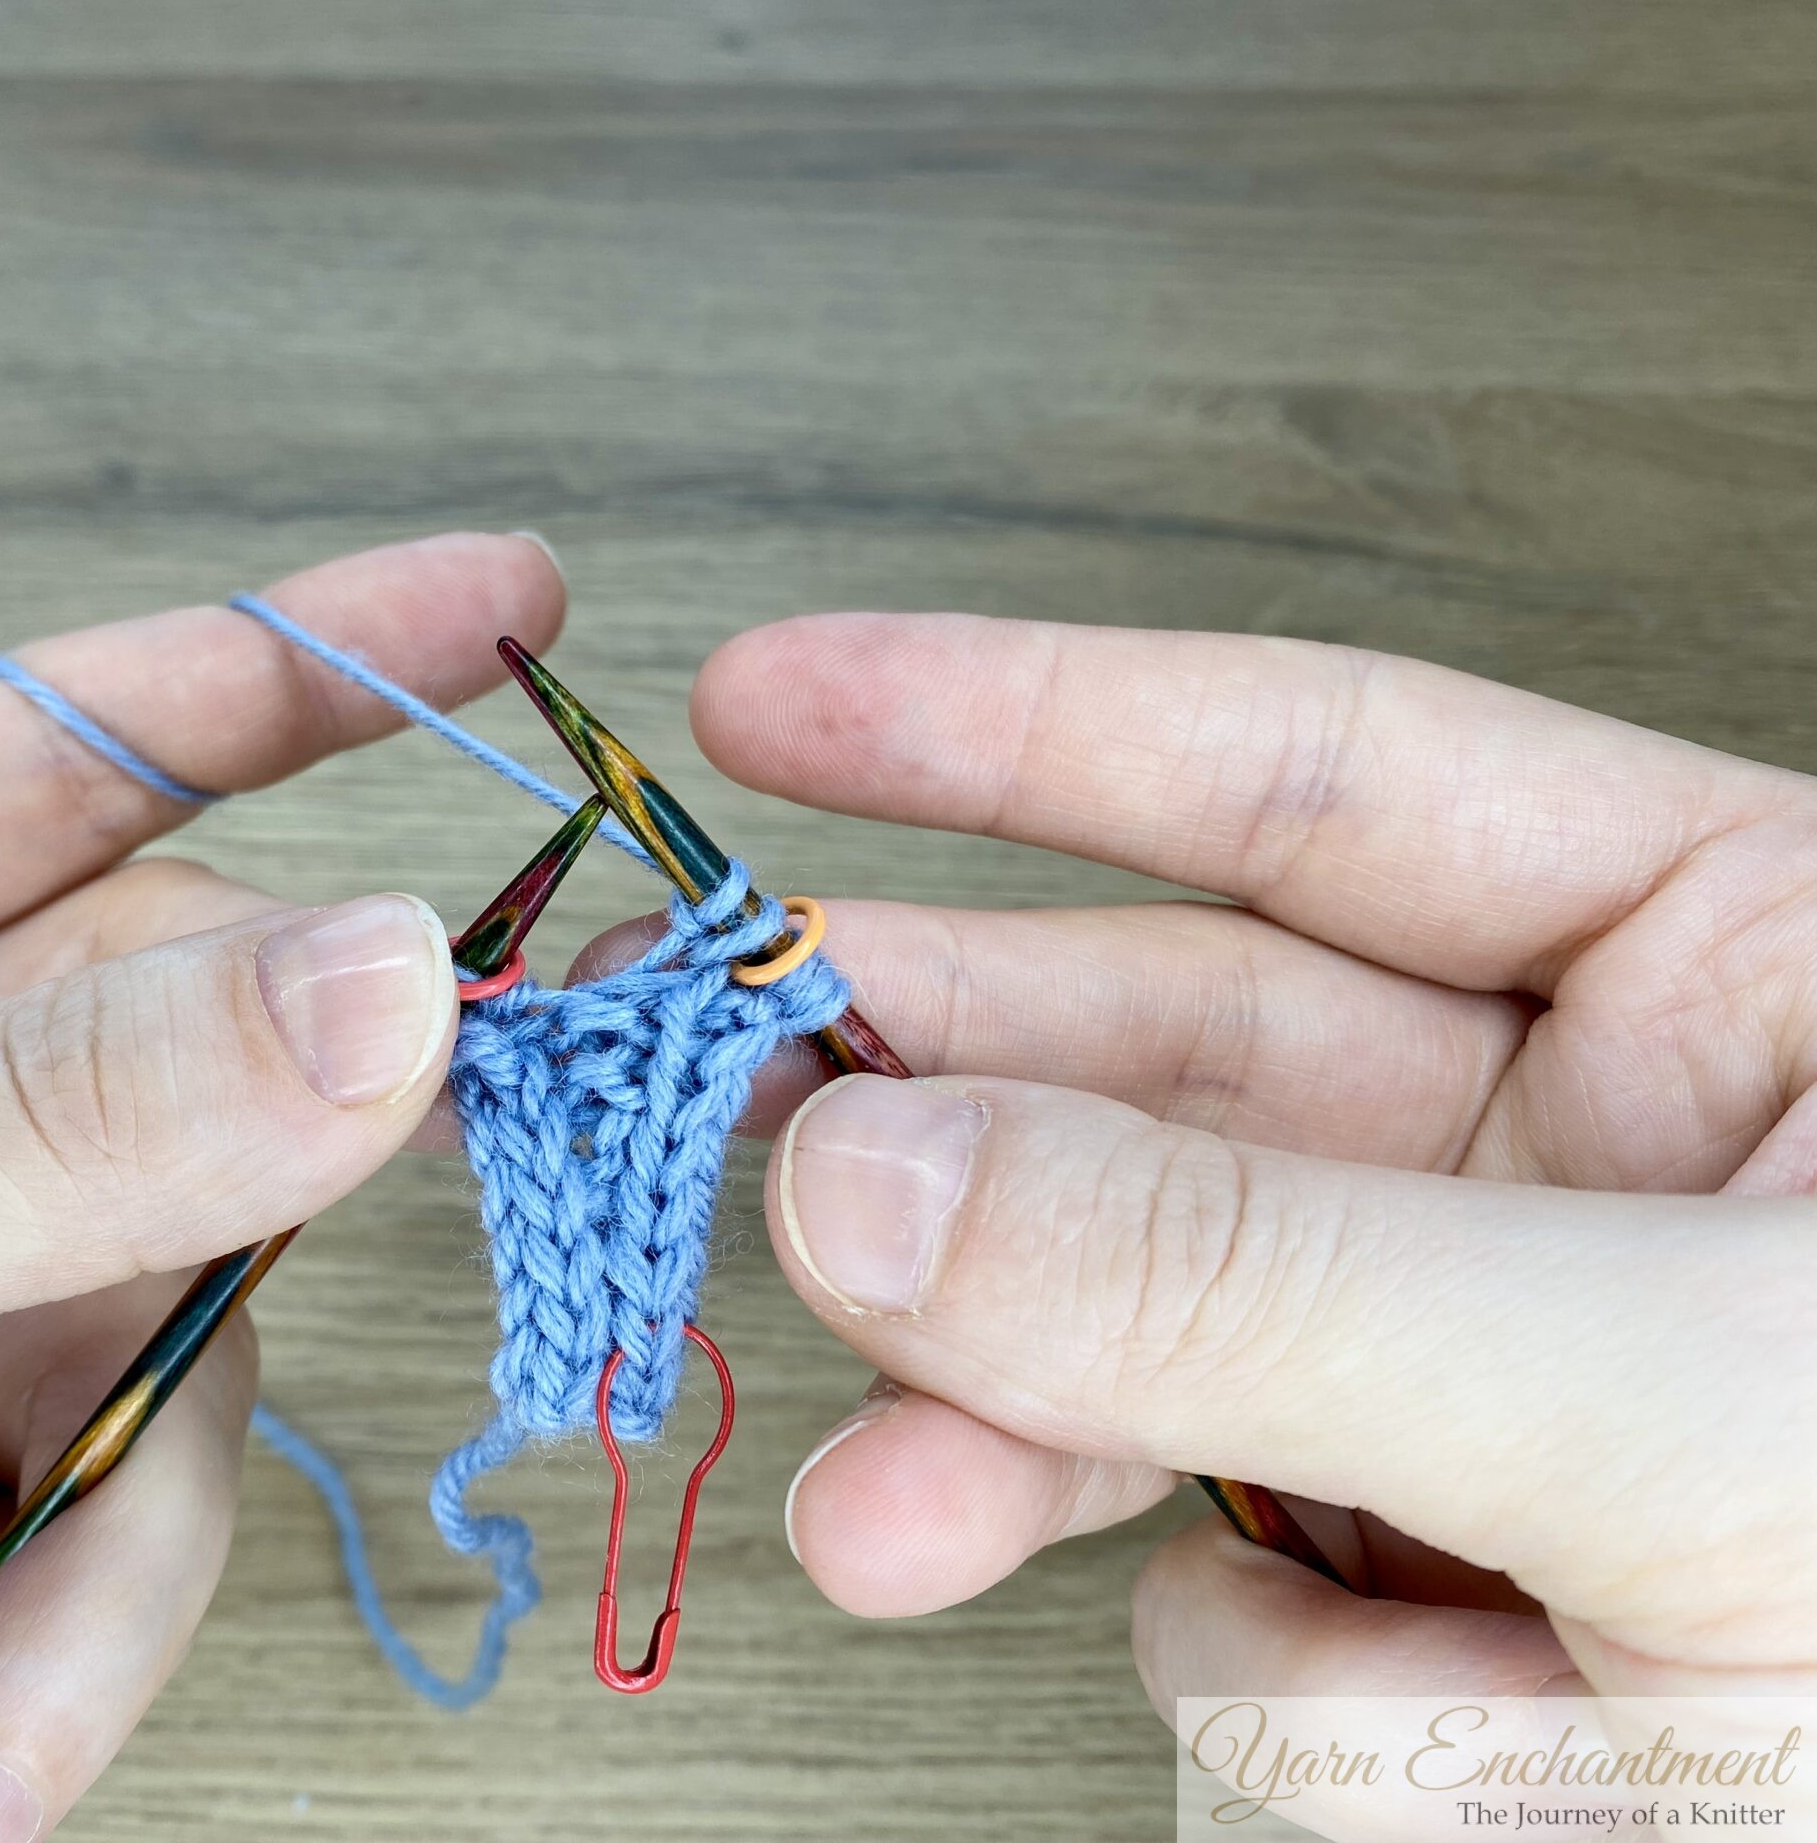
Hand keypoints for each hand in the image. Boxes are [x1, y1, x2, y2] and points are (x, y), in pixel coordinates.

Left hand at [0, 534, 563, 1842]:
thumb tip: (380, 980)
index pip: (45, 756)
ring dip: (83, 1559)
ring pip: (197, 1342)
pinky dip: (37, 1693)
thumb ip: (27, 1122)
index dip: (283, 673)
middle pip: (185, 1058)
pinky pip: (142, 1557)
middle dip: (251, 1177)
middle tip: (434, 1132)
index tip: (503, 614)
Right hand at [689, 613, 1815, 1709]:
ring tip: (888, 1515)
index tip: (777, 704)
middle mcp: (1597, 1154)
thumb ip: (1264, 1277)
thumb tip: (878, 1164)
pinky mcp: (1432, 1576)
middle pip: (1169, 1064)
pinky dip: (1239, 1649)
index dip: (1019, 725)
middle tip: (717, 1100)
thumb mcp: (1693, 1411)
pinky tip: (1396, 1725)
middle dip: (940, 1108)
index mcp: (1751, 975)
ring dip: (1004, 1426)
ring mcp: (1491, 1368)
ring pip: (1144, 1329)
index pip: (1320, 779)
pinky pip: (1221, 1564)